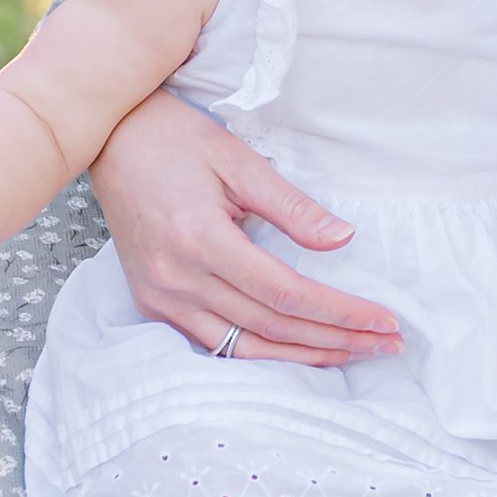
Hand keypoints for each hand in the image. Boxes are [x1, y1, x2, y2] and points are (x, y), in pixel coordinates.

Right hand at [89, 91, 401, 366]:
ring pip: (243, 346)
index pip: (285, 292)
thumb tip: (343, 239)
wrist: (111, 140)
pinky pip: (213, 344)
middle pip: (271, 325)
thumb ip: (291, 207)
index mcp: (200, 241)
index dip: (338, 312)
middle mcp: (177, 280)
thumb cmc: (175, 140)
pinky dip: (259, 353)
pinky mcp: (154, 303)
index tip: (382, 320)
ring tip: (352, 354)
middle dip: (334, 339)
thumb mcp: (239, 162)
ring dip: (302, 356)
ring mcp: (160, 298)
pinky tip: (295, 353)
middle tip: (385, 345)